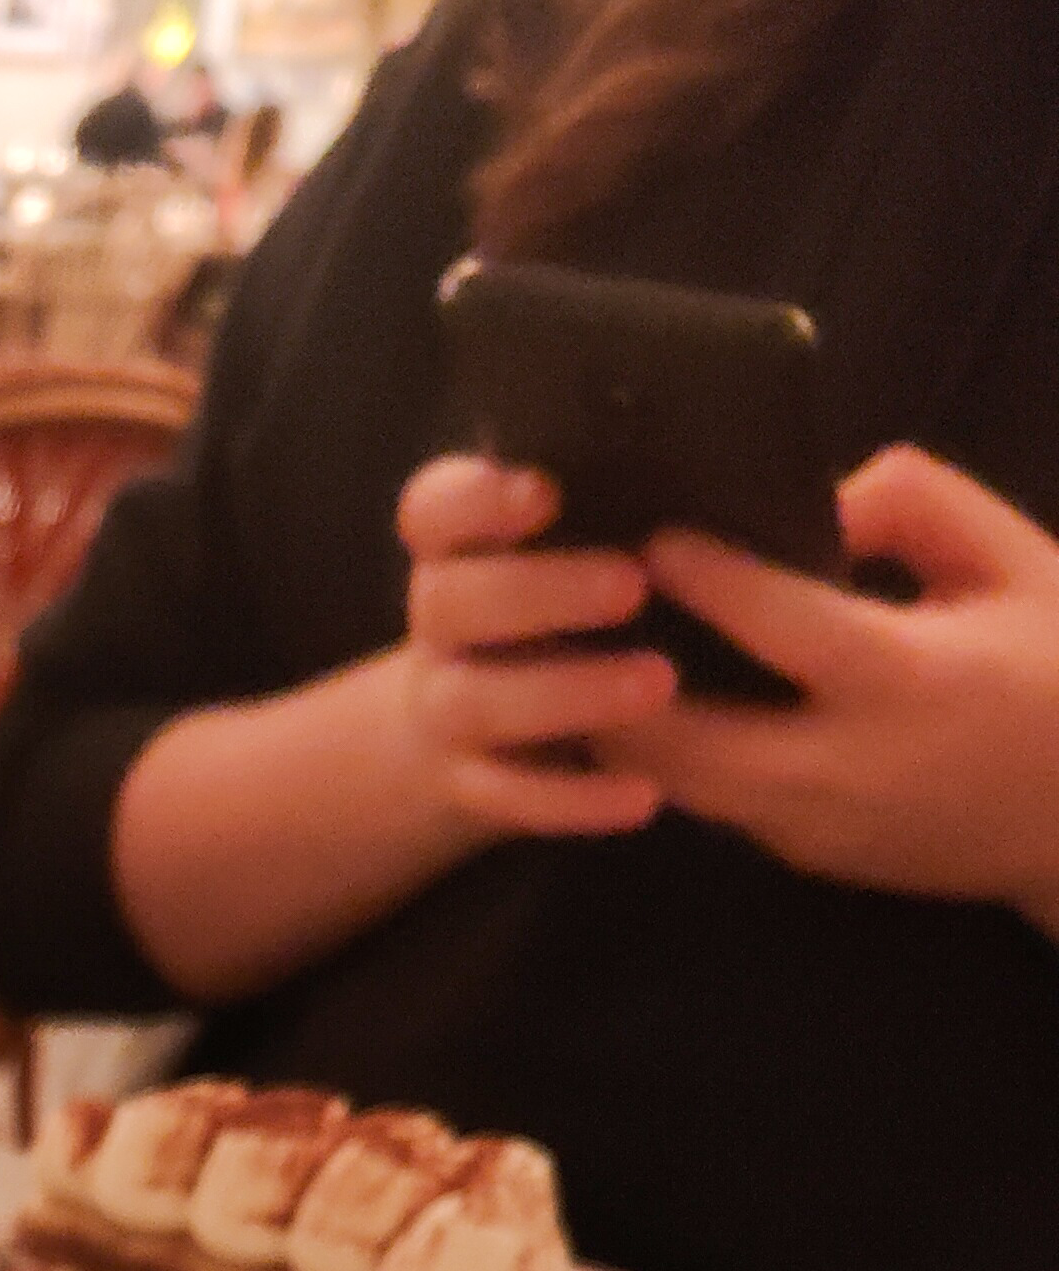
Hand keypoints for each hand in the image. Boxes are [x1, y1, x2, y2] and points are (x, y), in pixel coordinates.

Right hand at [391, 453, 674, 841]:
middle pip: (448, 602)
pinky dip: (571, 801)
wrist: (477, 727)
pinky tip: (643, 797)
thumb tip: (838, 468)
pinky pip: (505, 797)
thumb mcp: (596, 542)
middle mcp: (439, 624)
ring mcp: (445, 706)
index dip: (473, 501)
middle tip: (632, 586)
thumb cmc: (570, 605)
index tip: (546, 492)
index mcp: (462, 548)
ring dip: (564, 692)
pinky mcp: (469, 786)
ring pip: (473, 702)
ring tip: (659, 683)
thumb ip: (669, 508)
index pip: (432, 511)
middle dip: (537, 592)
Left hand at [613, 449, 1058, 928]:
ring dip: (623, 727)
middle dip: (612, 678)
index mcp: (902, 678)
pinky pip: (710, 802)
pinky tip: (649, 704)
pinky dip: (669, 757)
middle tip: (575, 610)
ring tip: (588, 656)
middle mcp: (840, 767)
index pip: (771, 622)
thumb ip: (914, 504)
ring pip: (674, 784)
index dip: (700, 575)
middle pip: (677, 736)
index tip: (647, 534)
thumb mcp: (1013, 558)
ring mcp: (813, 827)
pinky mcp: (803, 856)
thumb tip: (815, 498)